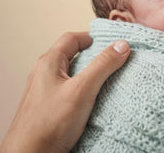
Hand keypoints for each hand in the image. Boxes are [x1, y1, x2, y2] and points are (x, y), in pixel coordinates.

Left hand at [0, 31, 129, 152]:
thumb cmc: (48, 125)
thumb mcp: (82, 90)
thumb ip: (103, 65)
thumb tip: (121, 45)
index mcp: (48, 63)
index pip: (72, 38)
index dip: (92, 38)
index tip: (110, 44)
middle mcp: (42, 74)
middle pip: (71, 55)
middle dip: (92, 57)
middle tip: (111, 62)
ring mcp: (43, 92)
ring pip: (69, 75)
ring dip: (86, 75)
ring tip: (103, 82)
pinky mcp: (45, 109)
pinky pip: (66, 91)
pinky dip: (80, 91)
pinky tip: (90, 102)